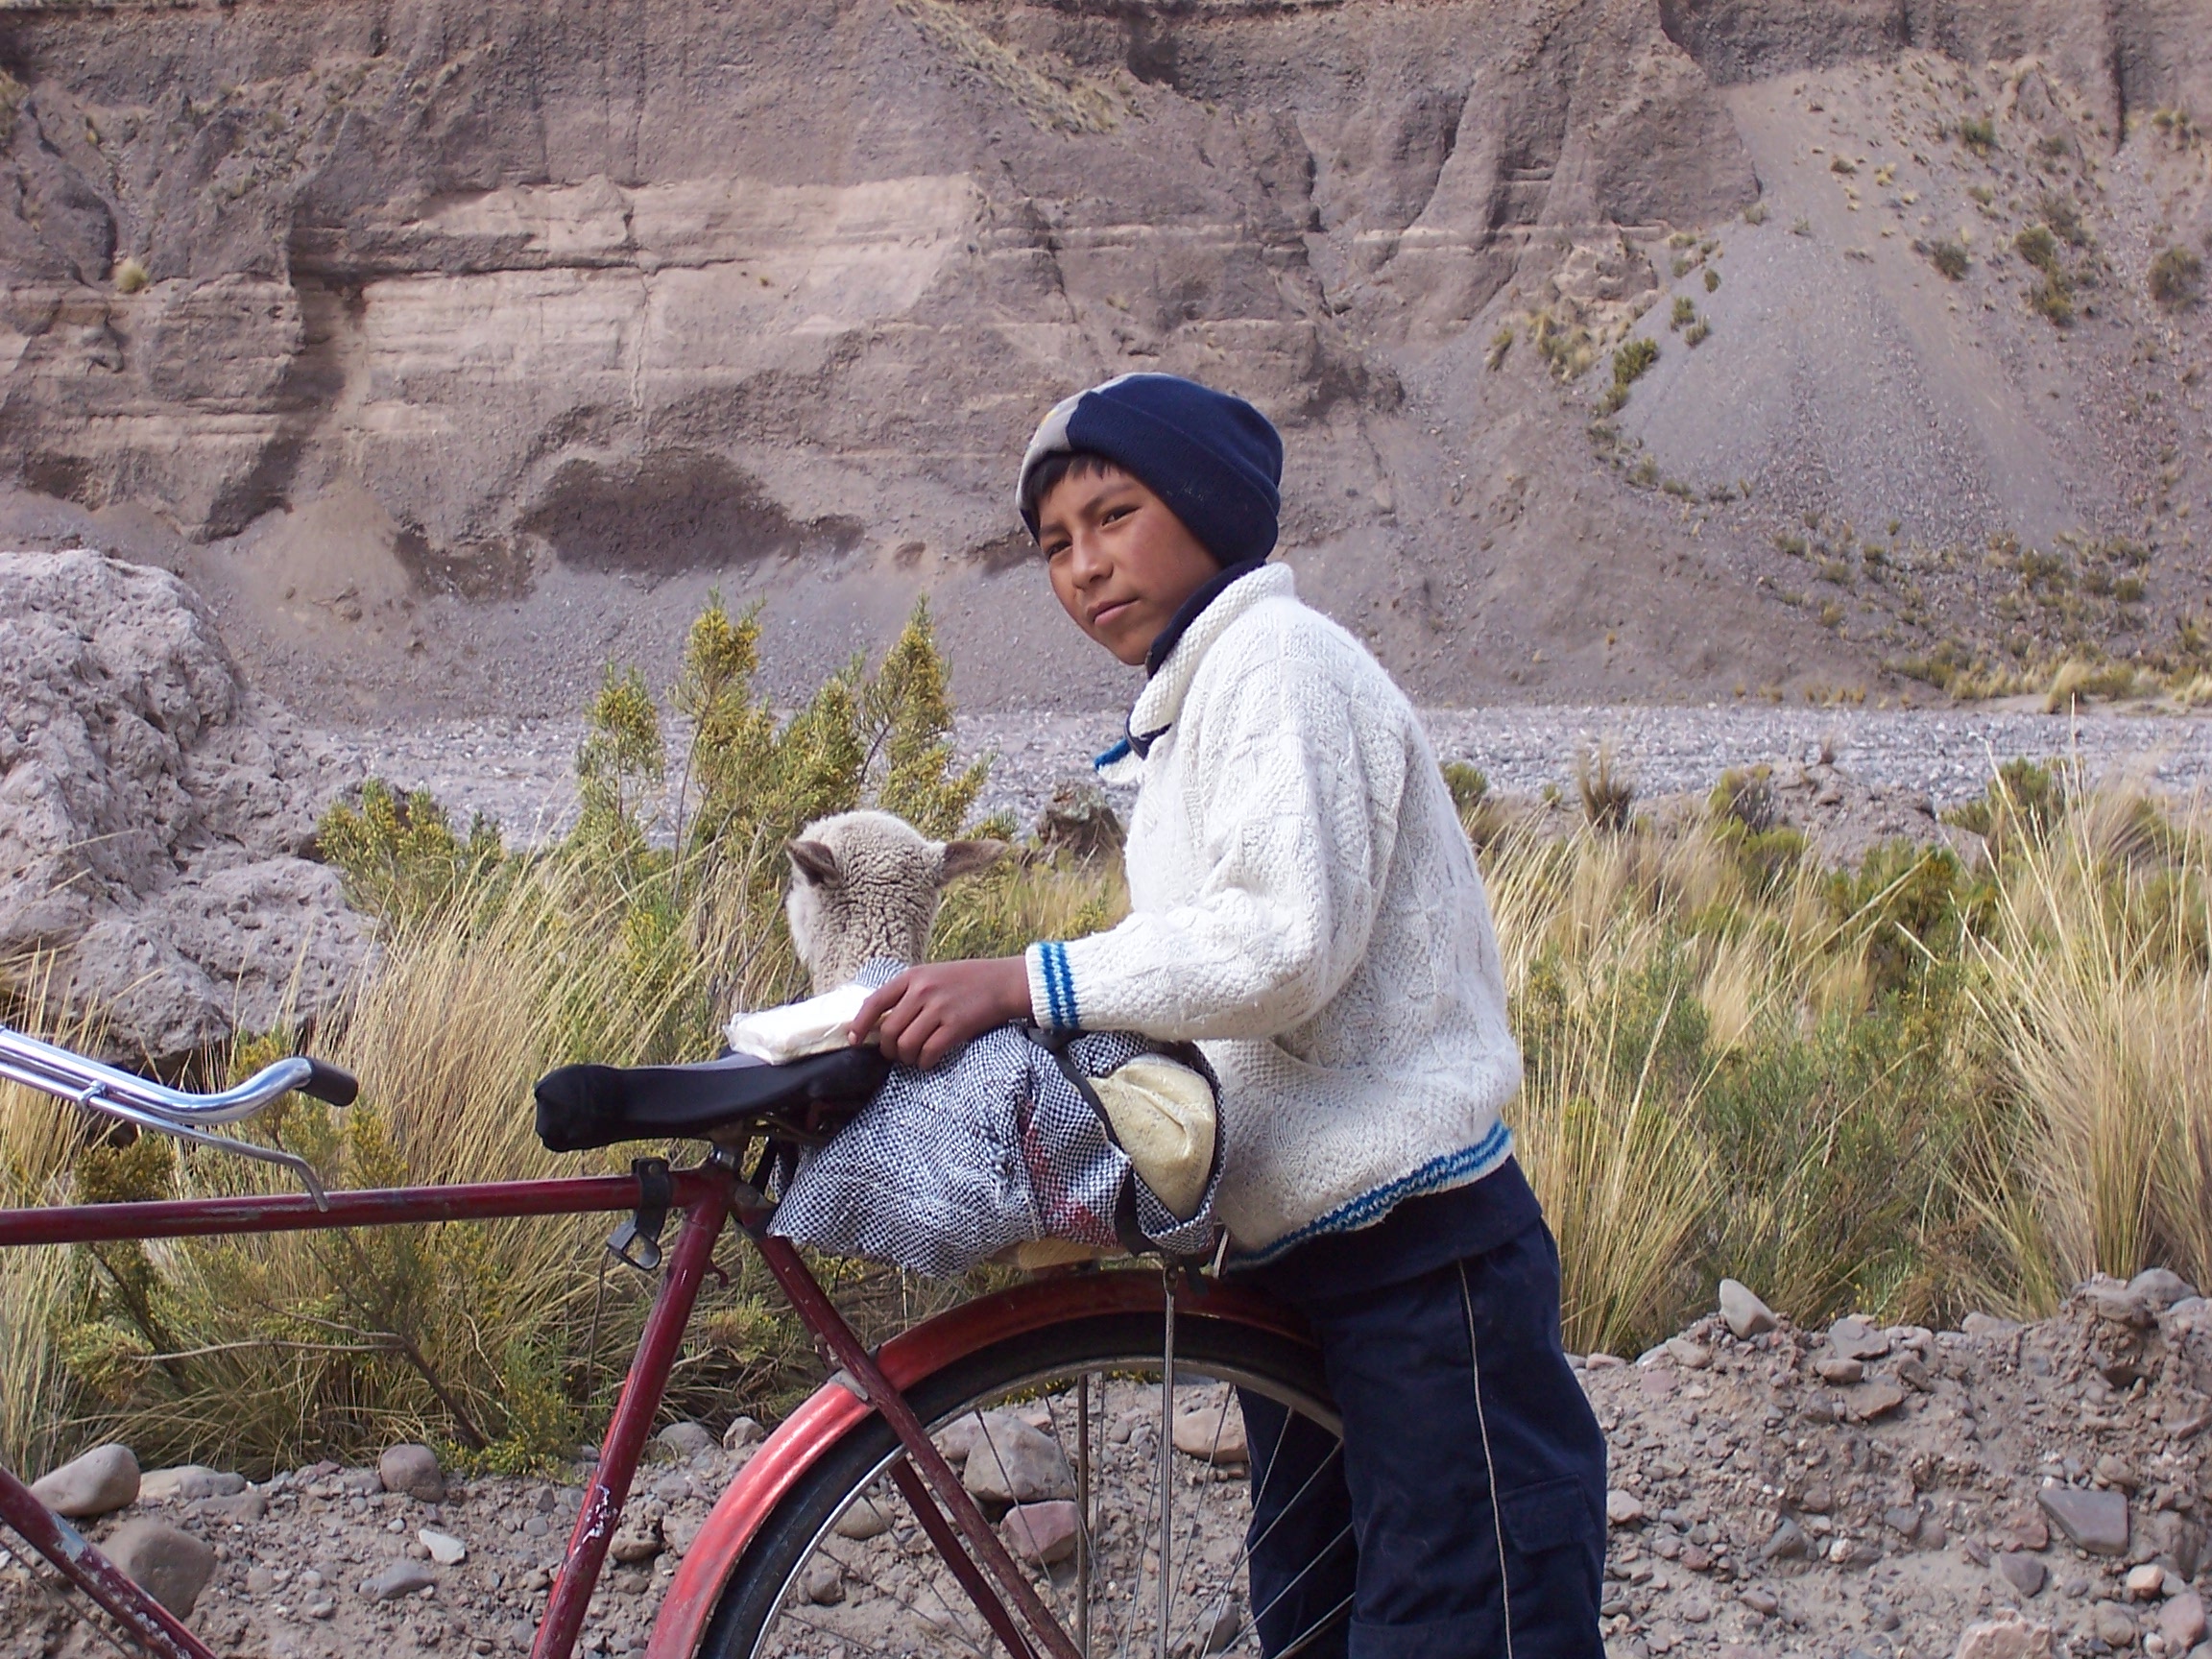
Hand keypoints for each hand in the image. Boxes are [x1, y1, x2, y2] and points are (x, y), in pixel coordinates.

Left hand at [852, 957, 1032, 1067]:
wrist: (1002, 982)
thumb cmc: (966, 980)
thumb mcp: (932, 975)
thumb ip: (909, 993)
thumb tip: (882, 1023)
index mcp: (912, 976)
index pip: (874, 1002)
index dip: (860, 1024)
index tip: (855, 1039)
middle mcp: (922, 991)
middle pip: (889, 1031)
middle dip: (889, 1049)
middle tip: (896, 1053)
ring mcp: (939, 1008)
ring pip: (907, 1045)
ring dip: (906, 1058)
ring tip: (913, 1057)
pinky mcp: (956, 1026)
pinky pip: (929, 1052)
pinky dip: (924, 1062)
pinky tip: (928, 1060)